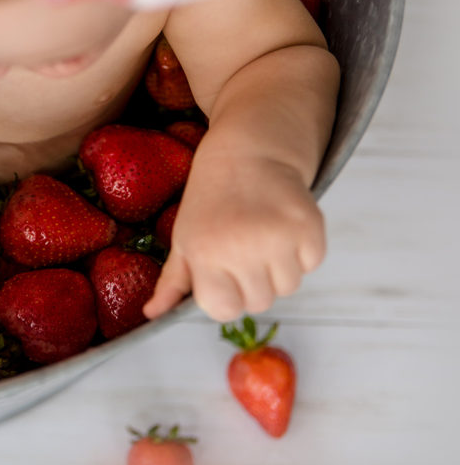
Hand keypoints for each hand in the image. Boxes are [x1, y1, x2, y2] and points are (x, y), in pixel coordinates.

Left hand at [143, 156, 325, 321]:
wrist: (249, 150)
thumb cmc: (211, 197)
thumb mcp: (183, 236)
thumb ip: (172, 281)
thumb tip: (152, 314)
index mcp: (205, 253)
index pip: (223, 310)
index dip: (225, 295)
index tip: (223, 273)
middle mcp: (242, 248)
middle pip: (259, 303)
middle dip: (252, 282)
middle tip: (243, 247)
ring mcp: (279, 238)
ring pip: (288, 287)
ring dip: (279, 268)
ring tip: (262, 234)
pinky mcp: (310, 227)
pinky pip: (312, 264)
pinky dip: (303, 250)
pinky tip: (283, 225)